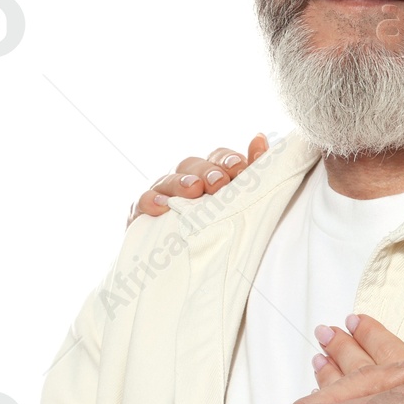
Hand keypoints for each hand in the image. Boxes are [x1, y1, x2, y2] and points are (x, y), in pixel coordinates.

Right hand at [126, 134, 268, 226]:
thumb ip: (252, 172)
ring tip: (193, 189)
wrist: (188, 266)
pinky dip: (151, 201)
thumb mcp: (240, 202)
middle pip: (193, 165)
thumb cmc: (219, 229)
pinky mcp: (143, 214)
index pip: (219, 157)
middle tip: (219, 183)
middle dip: (207, 171)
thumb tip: (260, 137)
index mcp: (212, 176)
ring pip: (168, 180)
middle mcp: (186, 180)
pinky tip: (162, 206)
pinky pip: (143, 202)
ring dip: (180, 182)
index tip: (239, 167)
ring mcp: (163, 195)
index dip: (228, 159)